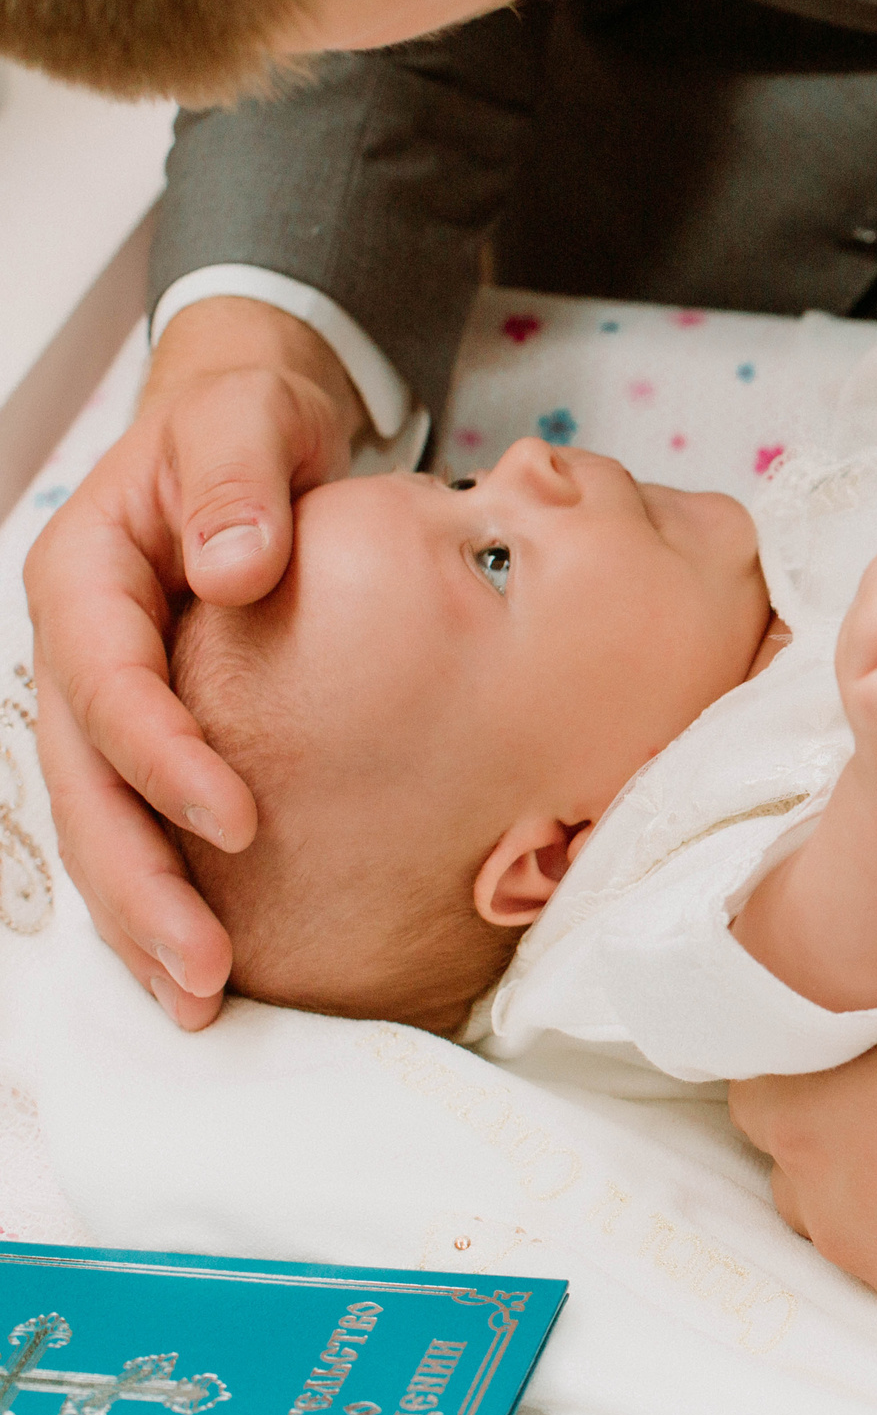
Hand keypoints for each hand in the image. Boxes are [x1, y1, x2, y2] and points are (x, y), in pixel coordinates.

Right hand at [24, 297, 364, 1028]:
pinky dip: (171, 890)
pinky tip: (208, 960)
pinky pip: (144, 818)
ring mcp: (107, 695)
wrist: (258, 424)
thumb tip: (233, 565)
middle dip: (139, 884)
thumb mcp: (246, 417)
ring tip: (201, 998)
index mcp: (84, 574)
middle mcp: (79, 648)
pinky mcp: (154, 728)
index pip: (109, 685)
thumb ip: (238, 479)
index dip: (162, 759)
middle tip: (205, 971)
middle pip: (86, 783)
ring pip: (103, 821)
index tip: (236, 821)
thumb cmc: (248, 418)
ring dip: (145, 915)